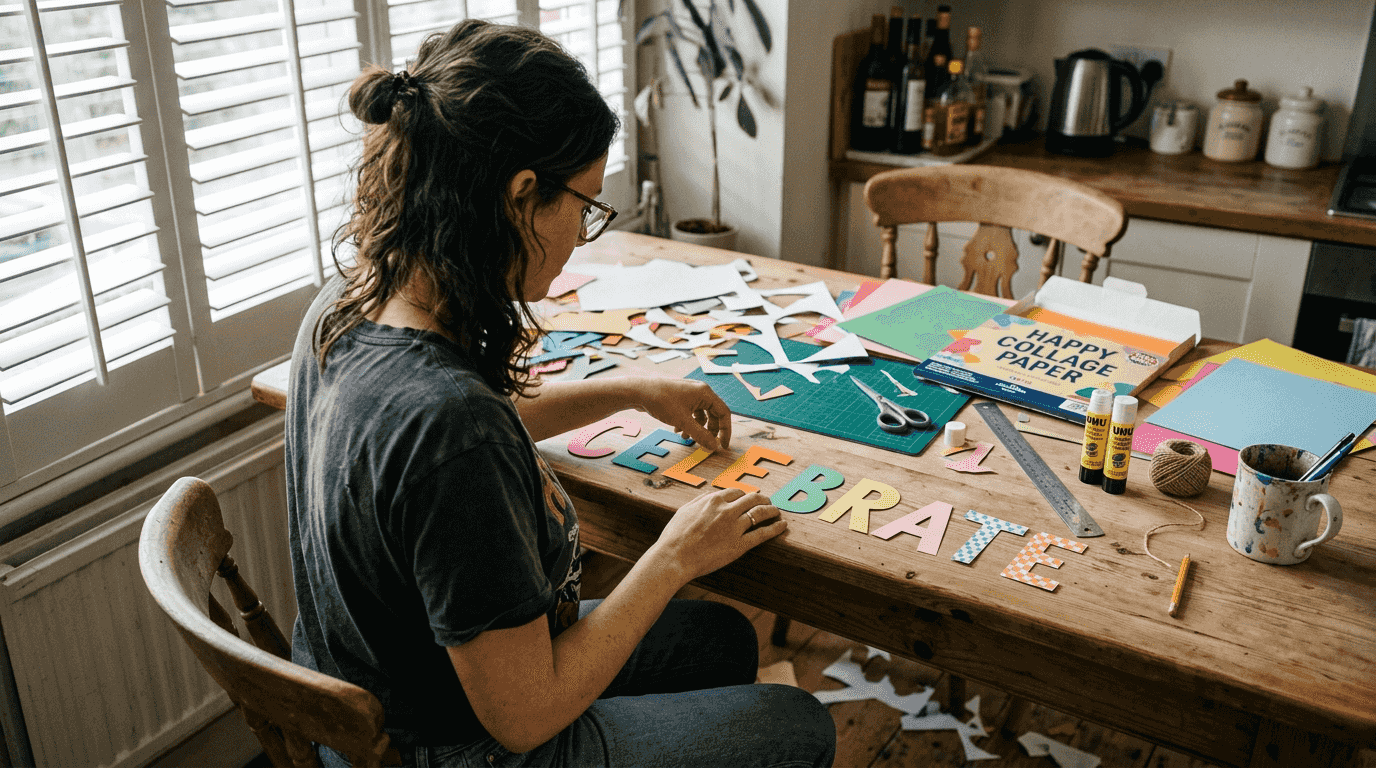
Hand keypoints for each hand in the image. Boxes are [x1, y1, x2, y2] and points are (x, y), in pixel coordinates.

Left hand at [630, 377, 731, 451]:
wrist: (639, 391)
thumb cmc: (661, 401)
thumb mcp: (683, 421)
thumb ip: (700, 435)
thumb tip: (713, 446)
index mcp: (705, 393)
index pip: (723, 413)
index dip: (725, 430)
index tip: (722, 445)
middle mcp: (699, 392)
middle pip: (713, 414)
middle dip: (709, 430)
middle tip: (705, 443)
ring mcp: (689, 394)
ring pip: (700, 415)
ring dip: (696, 428)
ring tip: (685, 438)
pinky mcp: (680, 398)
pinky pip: (690, 413)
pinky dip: (687, 423)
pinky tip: (677, 430)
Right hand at [648, 488, 785, 583]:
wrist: (674, 557)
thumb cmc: (675, 536)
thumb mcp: (684, 510)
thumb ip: (699, 501)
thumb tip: (710, 496)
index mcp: (713, 501)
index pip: (736, 492)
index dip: (744, 495)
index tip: (748, 498)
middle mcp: (727, 510)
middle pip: (752, 499)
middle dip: (762, 499)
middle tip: (767, 502)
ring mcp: (735, 527)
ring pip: (760, 513)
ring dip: (771, 510)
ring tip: (777, 511)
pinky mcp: (739, 545)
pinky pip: (762, 534)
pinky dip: (775, 528)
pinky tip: (781, 525)